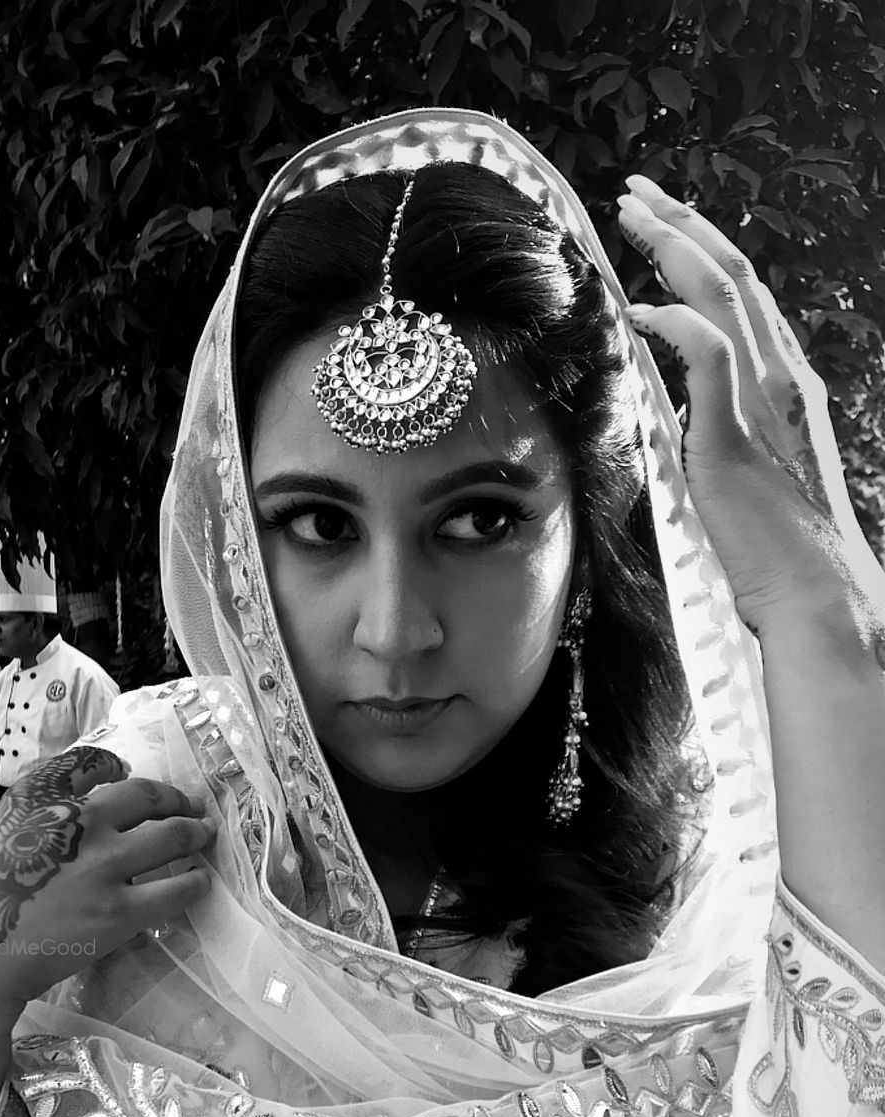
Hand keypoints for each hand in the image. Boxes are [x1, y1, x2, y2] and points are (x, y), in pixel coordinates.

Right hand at [0, 746, 214, 1088]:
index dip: (118, 767)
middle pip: (148, 796)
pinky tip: (199, 883)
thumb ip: (36, 815)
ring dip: (196, 833)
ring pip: (174, 836)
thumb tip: (72, 812)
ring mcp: (106, 864)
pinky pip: (176, 890)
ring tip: (205, 836)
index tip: (128, 773)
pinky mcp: (121, 910)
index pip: (92, 762)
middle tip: (189, 808)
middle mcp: (80, 818)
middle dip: (175, 800)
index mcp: (42, 794)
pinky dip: (194, 883)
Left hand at [617, 175, 883, 641]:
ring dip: (673, 247)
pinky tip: (638, 307)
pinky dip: (674, 320)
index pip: (743, 297)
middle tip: (636, 192)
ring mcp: (765, 402)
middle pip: (733, 276)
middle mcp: (782, 379)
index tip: (661, 223)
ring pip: (723, 295)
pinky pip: (708, 354)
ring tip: (630, 215)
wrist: (815, 595)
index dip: (702, 251)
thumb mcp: (742, 474)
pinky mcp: (737, 434)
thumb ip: (715, 433)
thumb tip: (674, 415)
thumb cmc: (779, 552)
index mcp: (786, 386)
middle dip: (682, 226)